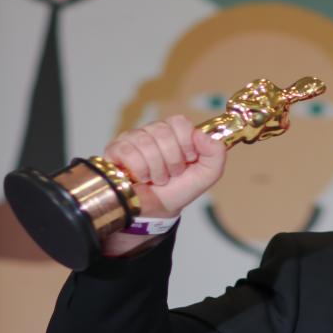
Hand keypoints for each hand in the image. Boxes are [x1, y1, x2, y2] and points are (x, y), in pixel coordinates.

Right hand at [100, 115, 225, 255]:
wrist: (159, 209)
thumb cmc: (180, 188)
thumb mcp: (208, 173)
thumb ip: (216, 153)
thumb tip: (202, 135)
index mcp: (175, 132)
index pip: (179, 122)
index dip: (186, 142)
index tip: (188, 159)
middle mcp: (153, 131)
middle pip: (163, 132)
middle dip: (172, 160)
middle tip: (172, 173)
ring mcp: (132, 138)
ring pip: (146, 142)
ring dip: (157, 168)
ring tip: (158, 178)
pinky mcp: (115, 149)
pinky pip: (128, 151)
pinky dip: (140, 169)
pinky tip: (142, 178)